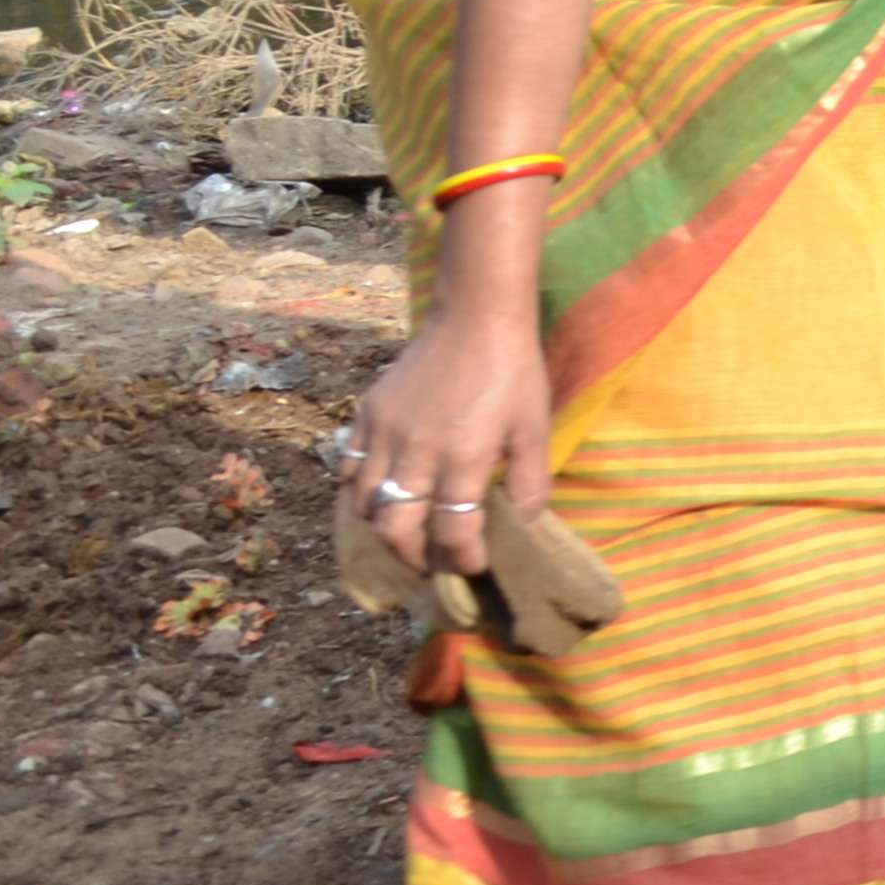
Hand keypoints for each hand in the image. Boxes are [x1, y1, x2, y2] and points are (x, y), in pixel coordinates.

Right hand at [345, 286, 549, 581]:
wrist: (475, 317)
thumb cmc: (513, 373)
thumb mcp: (535, 430)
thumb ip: (529, 484)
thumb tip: (525, 530)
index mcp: (464, 457)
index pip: (453, 531)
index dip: (463, 560)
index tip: (473, 567)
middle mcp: (418, 451)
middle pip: (395, 529)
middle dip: (413, 559)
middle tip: (430, 565)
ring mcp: (385, 432)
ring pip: (366, 504)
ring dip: (384, 528)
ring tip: (406, 534)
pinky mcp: (368, 413)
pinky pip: (350, 467)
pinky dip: (361, 490)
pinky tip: (383, 494)